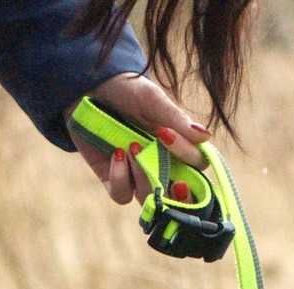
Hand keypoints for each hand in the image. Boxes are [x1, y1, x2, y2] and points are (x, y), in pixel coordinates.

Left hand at [70, 72, 209, 205]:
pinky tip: (117, 154)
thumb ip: (176, 120)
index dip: (189, 159)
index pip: (196, 165)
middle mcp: (161, 163)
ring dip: (143, 176)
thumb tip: (206, 137)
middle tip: (166, 174)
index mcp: (178, 144)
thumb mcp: (152, 100)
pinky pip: (122, 194)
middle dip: (174, 190)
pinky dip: (120, 178)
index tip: (167, 136)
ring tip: (132, 146)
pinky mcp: (113, 179)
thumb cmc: (125, 89)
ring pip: (150, 197)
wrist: (87, 87)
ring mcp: (137, 174)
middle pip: (178, 194)